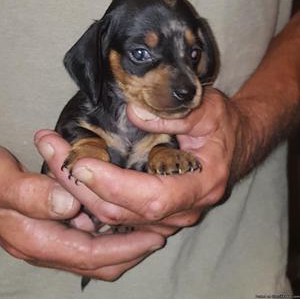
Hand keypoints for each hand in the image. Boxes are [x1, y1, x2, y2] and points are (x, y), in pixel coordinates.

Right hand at [0, 142, 163, 280]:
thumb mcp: (4, 183)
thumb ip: (32, 194)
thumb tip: (68, 204)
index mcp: (35, 240)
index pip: (89, 253)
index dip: (124, 248)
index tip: (153, 237)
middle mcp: (44, 248)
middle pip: (95, 261)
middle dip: (130, 252)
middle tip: (158, 236)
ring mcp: (47, 241)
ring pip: (92, 255)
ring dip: (121, 246)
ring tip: (147, 231)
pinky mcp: (50, 232)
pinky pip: (85, 242)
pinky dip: (107, 237)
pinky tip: (119, 222)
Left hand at [42, 87, 239, 236]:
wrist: (236, 145)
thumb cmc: (223, 125)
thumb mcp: (208, 109)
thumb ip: (177, 113)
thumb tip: (135, 115)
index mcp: (201, 183)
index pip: (151, 197)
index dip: (113, 184)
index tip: (79, 161)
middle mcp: (185, 208)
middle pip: (122, 212)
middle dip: (80, 185)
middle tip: (50, 149)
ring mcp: (170, 215)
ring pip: (114, 217)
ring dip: (78, 190)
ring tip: (53, 156)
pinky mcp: (158, 214)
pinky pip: (117, 214)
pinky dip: (90, 197)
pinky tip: (71, 175)